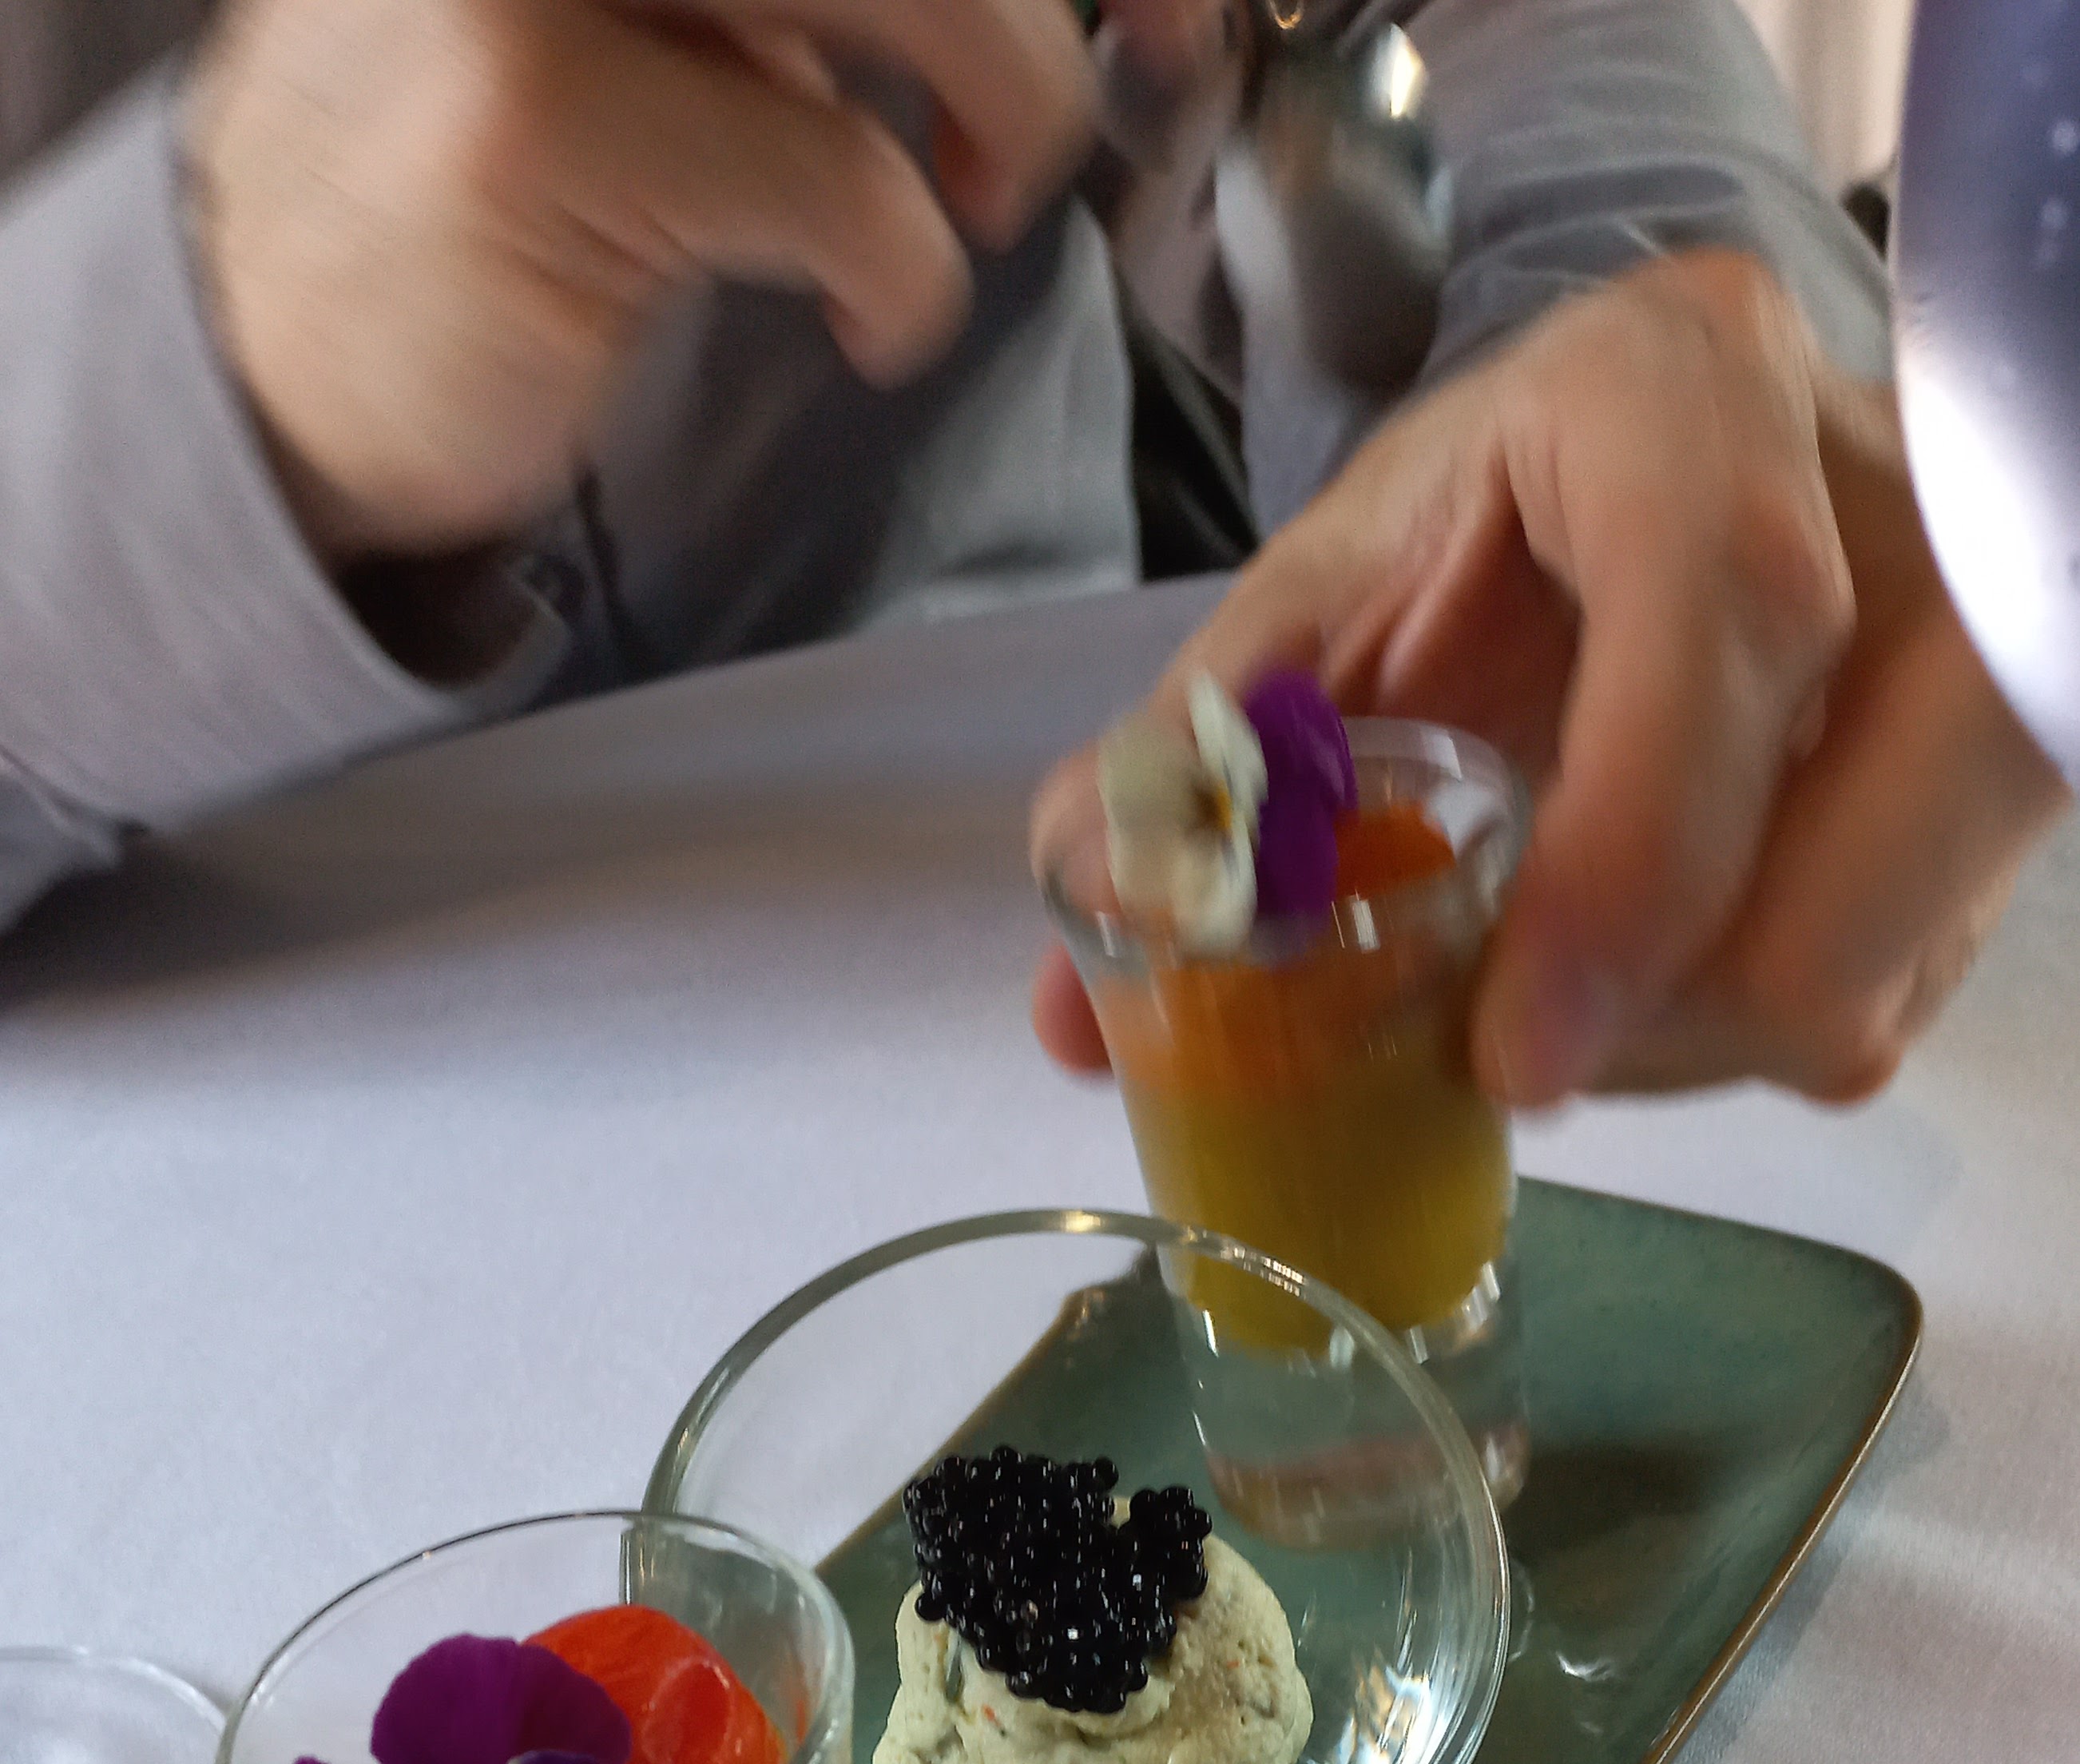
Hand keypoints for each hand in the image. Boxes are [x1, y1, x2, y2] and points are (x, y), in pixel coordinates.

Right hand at [186, 0, 1200, 562]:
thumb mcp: (667, 12)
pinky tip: (866, 320)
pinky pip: (835, 173)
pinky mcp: (531, 115)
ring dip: (1007, 104)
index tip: (1168, 10)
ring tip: (978, 205)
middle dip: (1043, 16)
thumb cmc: (496, 179)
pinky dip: (905, 269)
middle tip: (1073, 120)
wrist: (274, 349)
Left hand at [1032, 251, 2070, 1106]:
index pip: (1722, 623)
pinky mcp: (1997, 789)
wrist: (1670, 446)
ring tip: (1563, 982)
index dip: (1622, 870)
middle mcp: (1882, 513)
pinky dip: (1732, 1031)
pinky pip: (1878, 1000)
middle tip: (1499, 1045)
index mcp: (1690, 398)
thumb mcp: (1335, 594)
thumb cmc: (1498, 512)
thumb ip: (1203, 773)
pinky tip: (1651, 964)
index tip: (1510, 1056)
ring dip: (1670, 1045)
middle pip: (1819, 884)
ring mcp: (1975, 656)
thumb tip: (1078, 1017)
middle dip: (1631, 1027)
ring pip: (1855, 979)